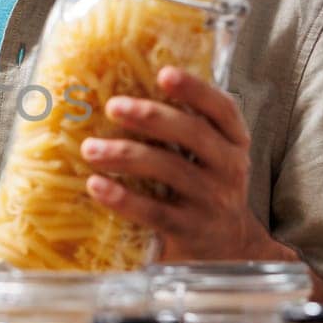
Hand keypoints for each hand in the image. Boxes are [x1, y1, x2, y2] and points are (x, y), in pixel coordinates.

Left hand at [79, 68, 277, 262]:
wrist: (227, 249)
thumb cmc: (203, 188)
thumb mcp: (207, 156)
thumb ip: (181, 128)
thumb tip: (121, 88)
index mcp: (233, 141)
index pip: (222, 109)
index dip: (195, 89)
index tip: (164, 74)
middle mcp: (229, 167)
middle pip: (194, 134)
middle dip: (152, 117)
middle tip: (113, 106)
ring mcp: (211, 201)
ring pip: (170, 170)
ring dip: (127, 155)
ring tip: (90, 148)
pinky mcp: (189, 230)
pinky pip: (154, 212)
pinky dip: (123, 199)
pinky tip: (96, 186)